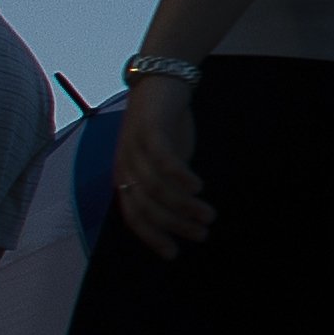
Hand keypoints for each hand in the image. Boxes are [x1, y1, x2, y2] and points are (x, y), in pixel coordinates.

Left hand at [115, 75, 216, 257]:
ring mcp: (134, 147)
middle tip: (201, 234)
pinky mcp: (149, 130)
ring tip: (208, 215)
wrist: (161, 80)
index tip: (174, 253)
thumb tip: (183, 214)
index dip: (152, 237)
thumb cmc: (164, 124)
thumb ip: (166, 184)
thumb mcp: (163, 160)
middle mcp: (125, 165)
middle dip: (174, 225)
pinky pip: (163, 160)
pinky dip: (180, 177)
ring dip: (183, 205)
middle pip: (146, 206)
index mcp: (125, 176)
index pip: (134, 216)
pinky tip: (198, 187)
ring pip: (156, 187)